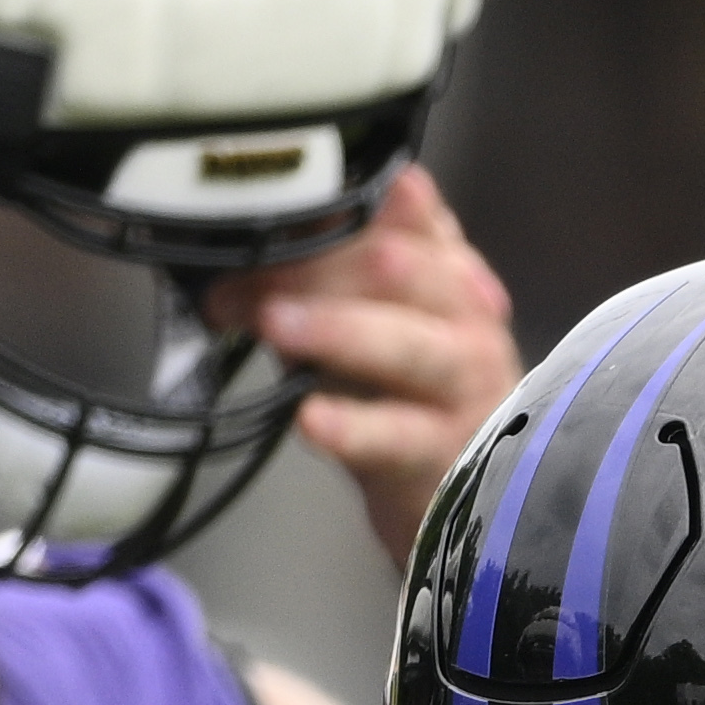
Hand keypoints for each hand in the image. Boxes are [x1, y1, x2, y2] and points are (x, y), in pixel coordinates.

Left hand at [226, 167, 518, 561]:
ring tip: (271, 322)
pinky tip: (309, 418)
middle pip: (396, 270)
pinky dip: (350, 427)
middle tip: (237, 283)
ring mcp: (461, 387)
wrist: (464, 497)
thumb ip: (336, 274)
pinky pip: (394, 437)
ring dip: (334, 327)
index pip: (401, 214)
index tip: (266, 210)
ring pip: (405, 344)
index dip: (333, 207)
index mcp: (450, 271)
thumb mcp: (381, 323)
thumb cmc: (410, 399)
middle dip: (310, 268)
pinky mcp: (442, 454)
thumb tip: (254, 237)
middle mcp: (466, 318)